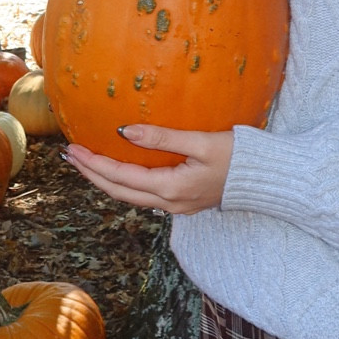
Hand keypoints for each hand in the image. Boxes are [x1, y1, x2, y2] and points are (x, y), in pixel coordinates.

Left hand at [64, 125, 234, 213]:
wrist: (267, 180)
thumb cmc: (239, 157)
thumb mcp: (202, 142)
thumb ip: (162, 137)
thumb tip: (124, 132)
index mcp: (171, 188)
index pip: (120, 177)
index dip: (94, 164)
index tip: (74, 149)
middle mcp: (169, 202)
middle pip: (119, 192)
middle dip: (92, 174)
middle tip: (71, 156)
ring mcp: (176, 206)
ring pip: (130, 196)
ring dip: (105, 180)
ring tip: (87, 163)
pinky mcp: (183, 202)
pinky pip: (144, 195)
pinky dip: (124, 183)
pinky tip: (119, 170)